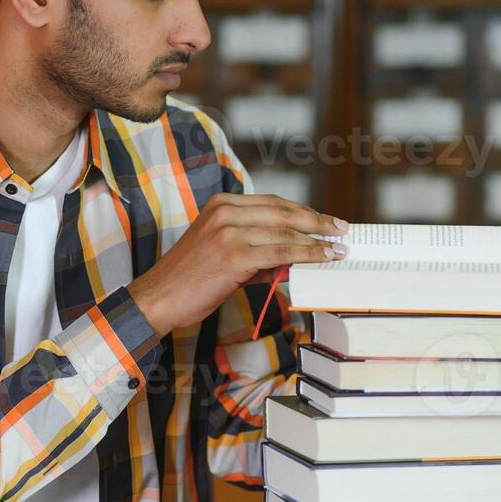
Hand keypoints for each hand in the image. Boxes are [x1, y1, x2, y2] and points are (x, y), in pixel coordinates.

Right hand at [128, 194, 349, 336]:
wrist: (158, 298)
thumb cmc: (188, 280)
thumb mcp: (221, 253)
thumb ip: (256, 250)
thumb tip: (293, 256)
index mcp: (220, 205)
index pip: (273, 203)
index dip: (303, 211)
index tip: (324, 220)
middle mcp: (225, 212)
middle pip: (283, 211)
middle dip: (317, 221)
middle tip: (342, 228)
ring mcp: (229, 232)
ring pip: (285, 231)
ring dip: (317, 240)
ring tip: (338, 248)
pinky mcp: (234, 254)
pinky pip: (281, 251)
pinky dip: (307, 254)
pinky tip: (322, 258)